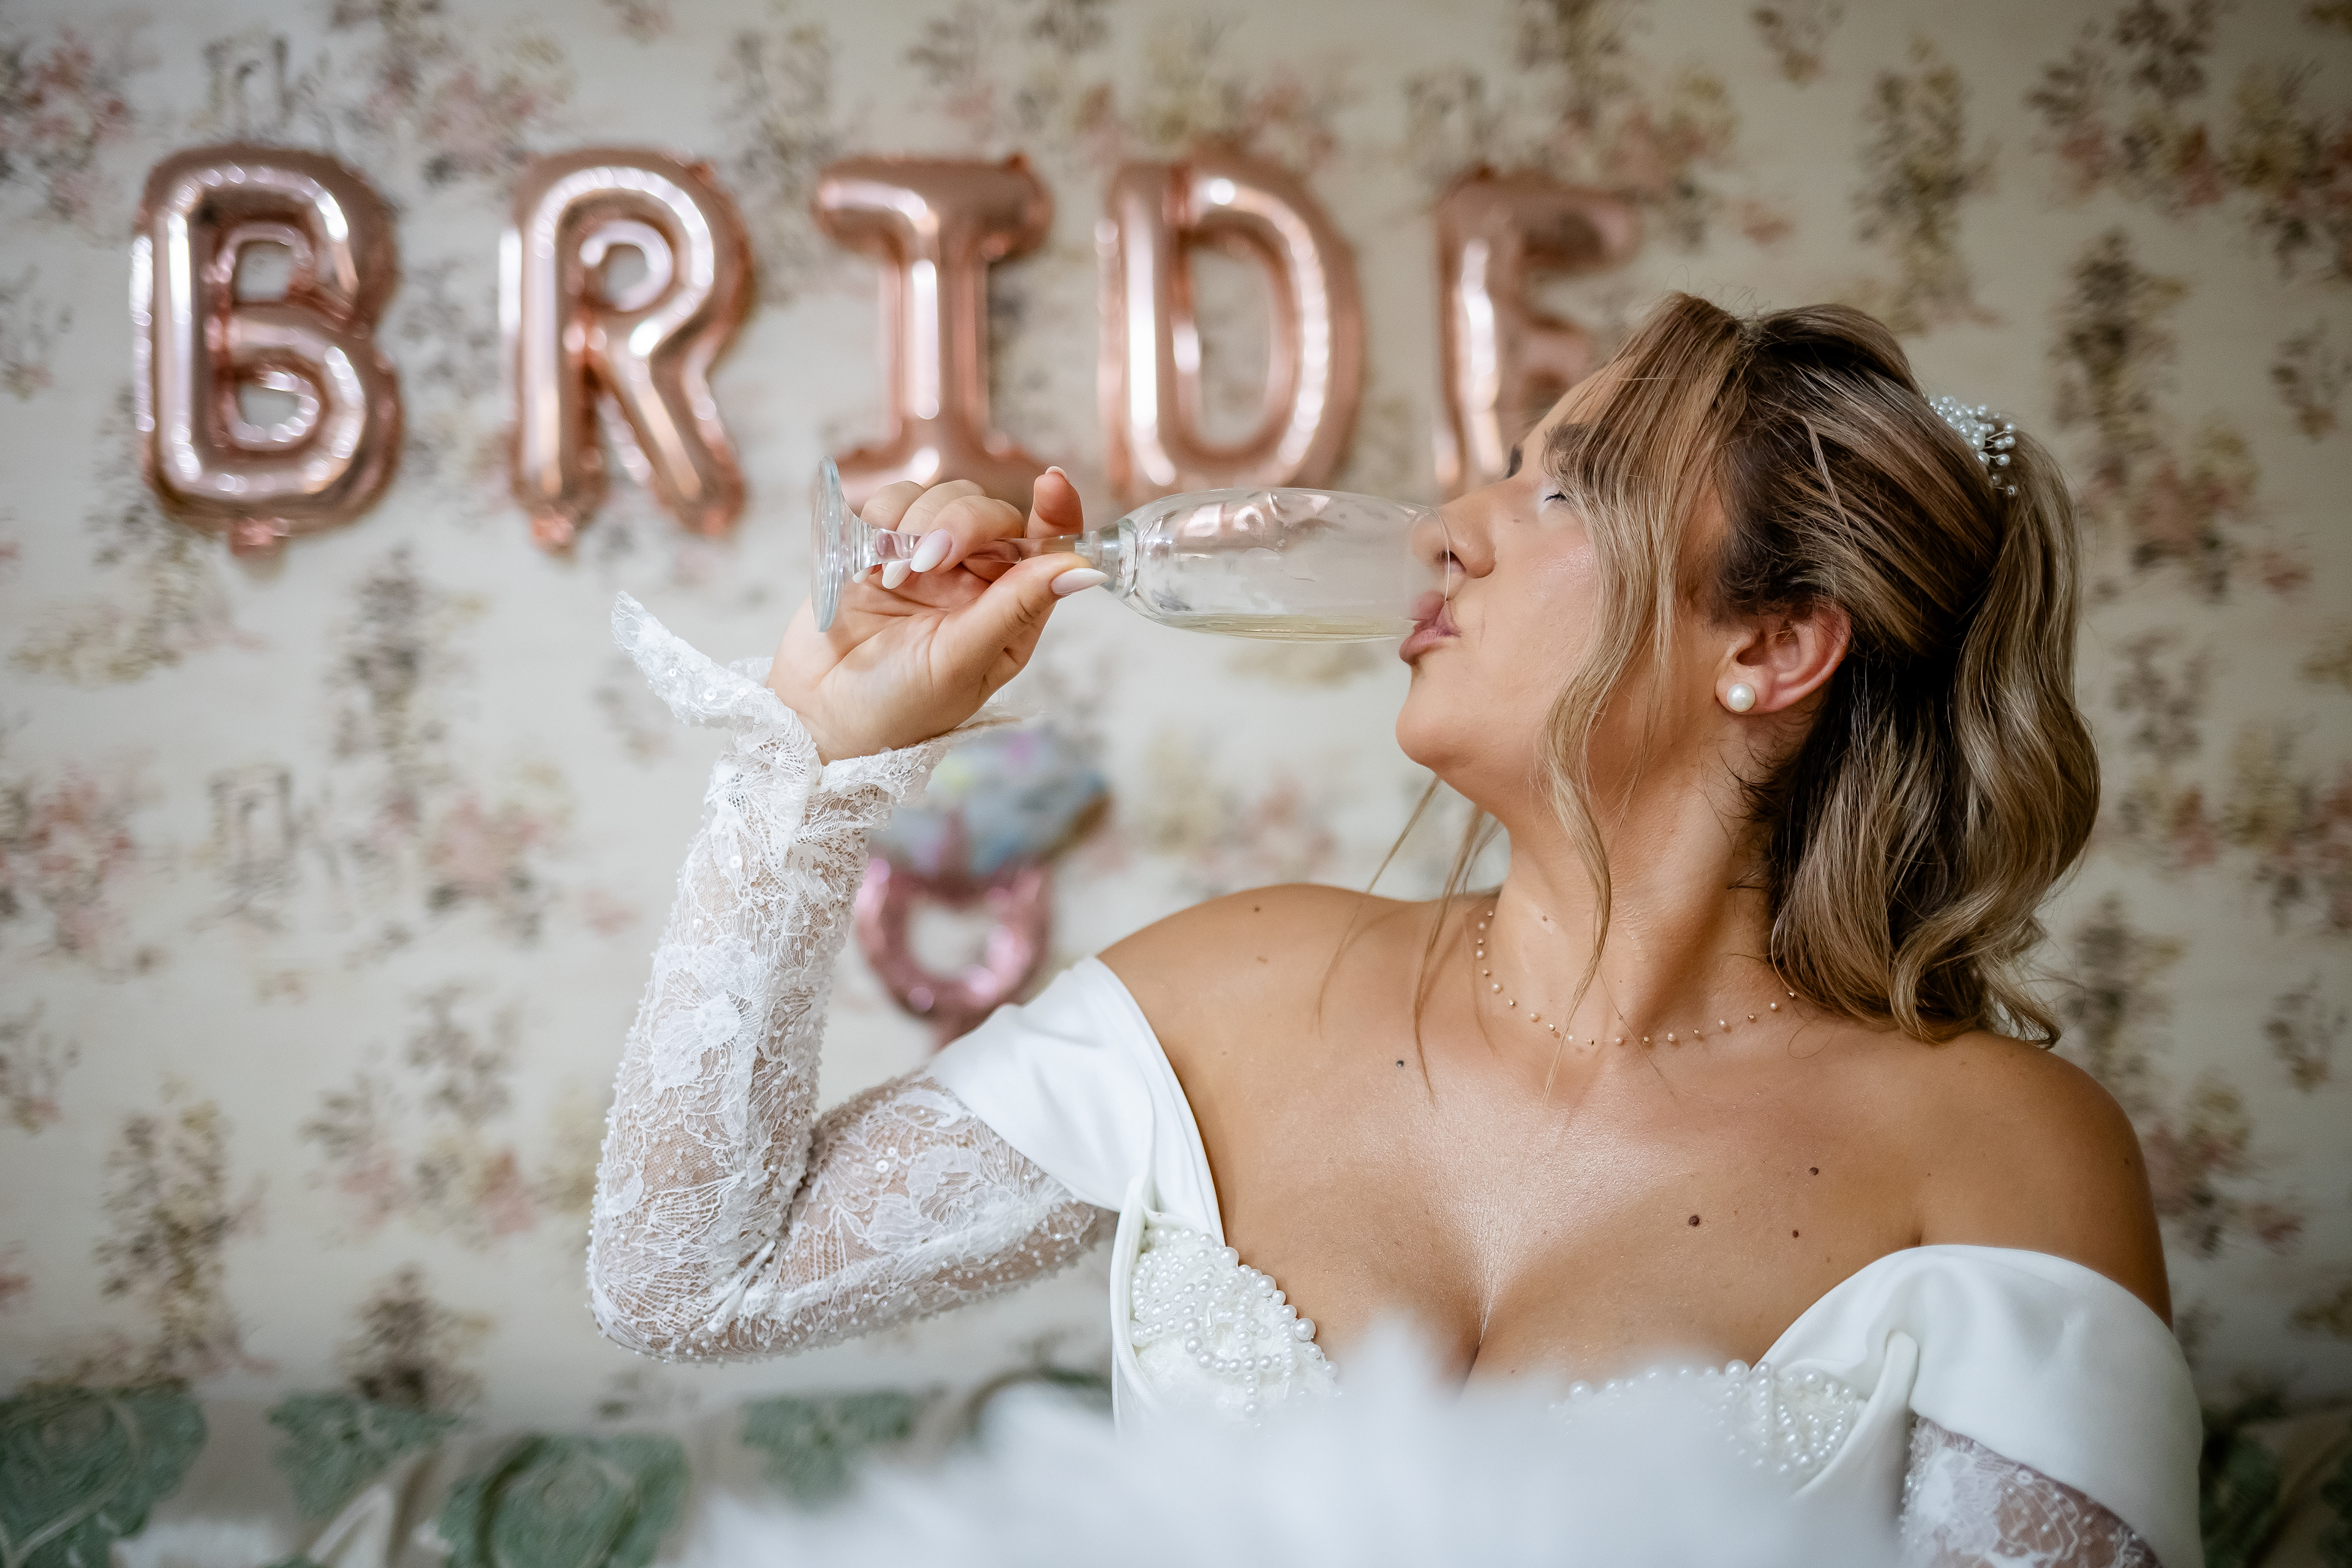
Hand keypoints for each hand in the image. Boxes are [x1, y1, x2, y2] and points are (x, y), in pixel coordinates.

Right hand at [766, 468, 1096, 760]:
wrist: (818, 713)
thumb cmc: (899, 705)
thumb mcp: (963, 661)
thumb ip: (1016, 607)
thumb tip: (1084, 569)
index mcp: (1011, 611)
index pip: (1048, 547)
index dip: (1056, 511)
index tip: (1052, 485)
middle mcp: (975, 580)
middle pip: (990, 512)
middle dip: (963, 523)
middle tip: (931, 560)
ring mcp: (929, 560)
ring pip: (942, 496)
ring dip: (920, 521)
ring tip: (895, 571)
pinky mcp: (881, 547)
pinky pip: (894, 502)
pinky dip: (885, 517)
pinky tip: (873, 559)